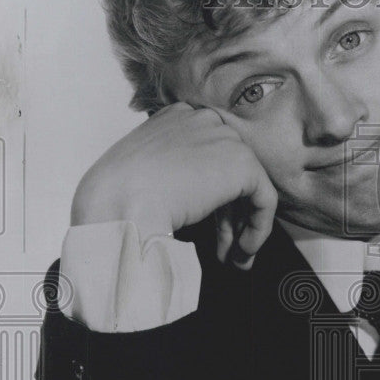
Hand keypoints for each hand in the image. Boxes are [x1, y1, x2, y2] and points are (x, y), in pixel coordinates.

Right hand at [70, 102, 277, 268]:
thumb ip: (170, 176)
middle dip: (228, 216)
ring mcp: (223, 137)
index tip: (207, 231)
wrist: (117, 206)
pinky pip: (264, 198)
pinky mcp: (242, 163)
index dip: (212, 200)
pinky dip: (259, 228)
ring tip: (236, 260)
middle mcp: (201, 120)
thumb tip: (192, 199)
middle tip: (226, 251)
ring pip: (248, 186)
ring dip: (242, 227)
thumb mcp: (139, 177)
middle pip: (228, 172)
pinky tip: (243, 251)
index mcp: (175, 119)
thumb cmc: (115, 200)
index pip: (207, 158)